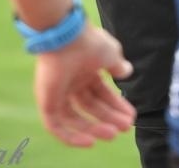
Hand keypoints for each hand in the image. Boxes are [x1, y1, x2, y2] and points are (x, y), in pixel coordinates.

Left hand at [34, 24, 134, 146]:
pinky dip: (71, 136)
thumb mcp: (111, 53)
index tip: (131, 116)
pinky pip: (57, 126)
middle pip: (91, 107)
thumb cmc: (89, 42)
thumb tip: (127, 72)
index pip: (102, 93)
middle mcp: (72, 82)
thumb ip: (117, 65)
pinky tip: (90, 141)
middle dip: (109, 118)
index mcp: (86, 70)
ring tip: (112, 134)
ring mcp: (58, 93)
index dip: (116, 105)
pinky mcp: (46, 102)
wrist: (67, 36)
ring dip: (94, 128)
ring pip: (76, 118)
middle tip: (126, 127)